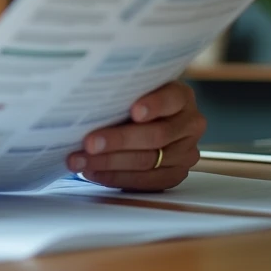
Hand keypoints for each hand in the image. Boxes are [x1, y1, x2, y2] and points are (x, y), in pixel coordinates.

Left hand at [67, 81, 205, 191]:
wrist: (147, 119)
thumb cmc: (133, 99)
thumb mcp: (132, 88)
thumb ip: (122, 92)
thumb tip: (87, 98)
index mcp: (181, 97)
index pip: (171, 99)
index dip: (153, 105)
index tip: (134, 111)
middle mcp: (190, 124)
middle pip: (156, 135)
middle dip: (118, 140)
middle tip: (89, 143)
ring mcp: (186, 152)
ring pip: (147, 161)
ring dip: (109, 163)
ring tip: (80, 161)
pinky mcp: (176, 174)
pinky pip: (146, 181)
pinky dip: (115, 177)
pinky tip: (93, 172)